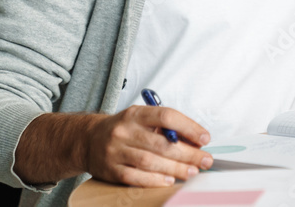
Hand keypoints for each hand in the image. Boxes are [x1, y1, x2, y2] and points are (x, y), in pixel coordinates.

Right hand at [83, 106, 212, 186]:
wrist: (89, 140)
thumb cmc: (124, 128)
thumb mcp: (142, 119)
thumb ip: (167, 128)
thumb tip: (196, 142)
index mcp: (136, 114)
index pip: (166, 117)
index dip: (189, 127)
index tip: (205, 138)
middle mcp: (124, 131)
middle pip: (162, 143)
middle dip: (188, 153)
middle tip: (205, 160)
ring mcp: (116, 151)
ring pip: (150, 162)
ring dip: (176, 168)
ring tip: (192, 171)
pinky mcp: (111, 170)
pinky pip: (136, 177)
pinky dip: (155, 180)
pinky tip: (170, 180)